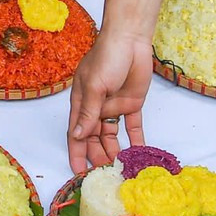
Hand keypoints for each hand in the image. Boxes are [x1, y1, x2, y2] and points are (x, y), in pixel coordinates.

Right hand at [67, 30, 152, 173]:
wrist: (131, 39)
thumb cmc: (107, 57)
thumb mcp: (95, 86)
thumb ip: (88, 112)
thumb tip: (77, 136)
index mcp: (81, 102)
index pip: (76, 133)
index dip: (77, 153)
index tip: (78, 173)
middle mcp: (96, 107)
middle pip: (95, 138)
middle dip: (98, 157)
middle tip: (106, 176)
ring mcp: (114, 106)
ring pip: (112, 135)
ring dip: (115, 151)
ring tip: (122, 169)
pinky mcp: (132, 103)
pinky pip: (133, 126)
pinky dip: (136, 140)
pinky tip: (139, 154)